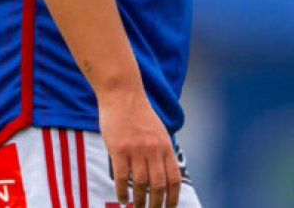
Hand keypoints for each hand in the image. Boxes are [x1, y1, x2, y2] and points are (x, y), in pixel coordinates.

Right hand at [99, 89, 181, 207]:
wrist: (123, 95)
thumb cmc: (139, 115)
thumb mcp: (159, 132)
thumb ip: (162, 151)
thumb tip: (165, 173)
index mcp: (166, 146)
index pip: (174, 178)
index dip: (173, 196)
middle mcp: (154, 149)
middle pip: (159, 185)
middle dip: (157, 203)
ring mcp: (137, 149)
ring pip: (141, 183)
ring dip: (139, 201)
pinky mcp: (119, 149)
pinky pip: (122, 176)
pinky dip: (122, 190)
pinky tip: (122, 198)